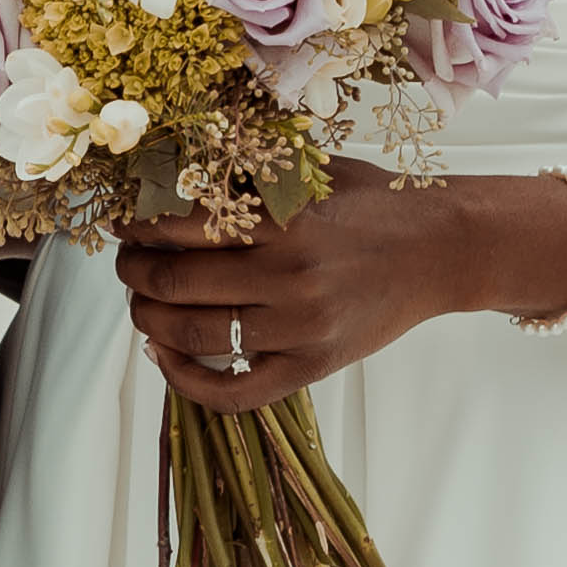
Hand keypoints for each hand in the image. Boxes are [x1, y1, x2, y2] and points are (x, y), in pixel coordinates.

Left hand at [113, 178, 535, 414]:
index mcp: (286, 220)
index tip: (122, 225)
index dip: (137, 228)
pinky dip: (185, 379)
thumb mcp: (313, 175)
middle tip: (127, 263)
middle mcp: (289, 277)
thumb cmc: (377, 204)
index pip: (181, 227)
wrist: (443, 251)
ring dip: (148, 319)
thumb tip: (170, 183)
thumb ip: (249, 180)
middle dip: (134, 273)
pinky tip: (164, 355)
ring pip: (191, 335)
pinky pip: (232, 391)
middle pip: (176, 283)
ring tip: (142, 303)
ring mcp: (300, 329)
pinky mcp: (312, 368)